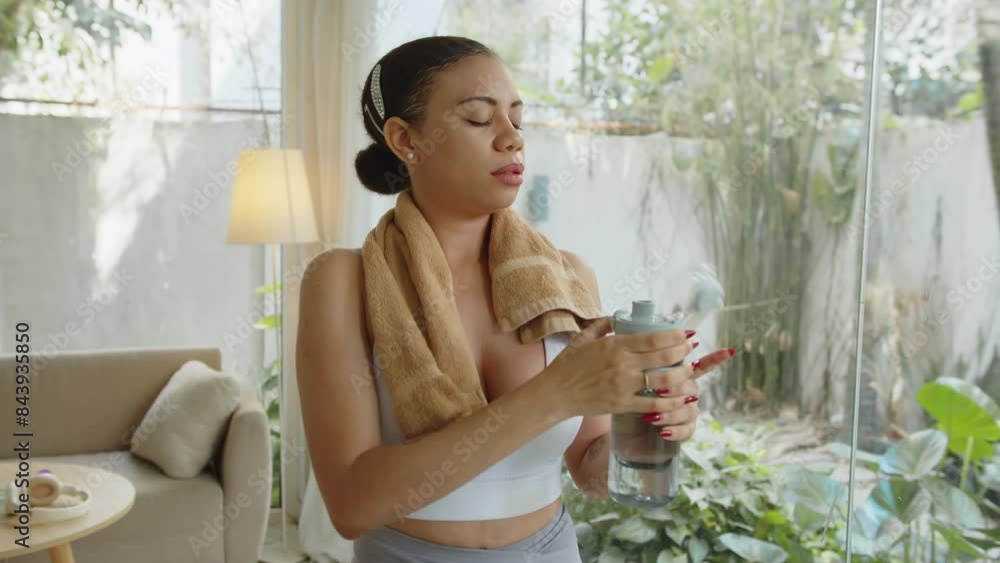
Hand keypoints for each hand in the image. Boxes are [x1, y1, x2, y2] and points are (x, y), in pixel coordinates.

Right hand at [539, 316, 697, 418]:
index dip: (674, 335)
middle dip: (683, 351)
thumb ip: (601, 326)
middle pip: (663, 355)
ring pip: (663, 379)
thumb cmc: (567, 365)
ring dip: (682, 374)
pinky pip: (653, 403)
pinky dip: (670, 402)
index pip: (653, 338)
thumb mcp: (583, 338)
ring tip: (690, 370)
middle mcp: (623, 363)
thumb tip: (615, 318)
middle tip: (692, 348)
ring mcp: (624, 385)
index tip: (685, 333)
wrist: (555, 393)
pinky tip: (680, 398)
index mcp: (615, 345)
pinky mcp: (622, 404)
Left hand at [640, 347, 735, 440]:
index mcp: (683, 376)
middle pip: (689, 389)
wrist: (633, 422)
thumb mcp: (641, 376)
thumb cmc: (637, 393)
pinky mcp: (687, 427)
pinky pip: (688, 430)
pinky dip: (675, 431)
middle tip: (657, 390)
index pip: (701, 366)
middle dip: (674, 389)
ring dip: (670, 413)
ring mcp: (690, 409)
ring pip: (688, 410)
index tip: (727, 351)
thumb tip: (635, 335)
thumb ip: (647, 362)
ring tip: (651, 416)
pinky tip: (663, 432)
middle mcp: (690, 392)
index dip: (714, 359)